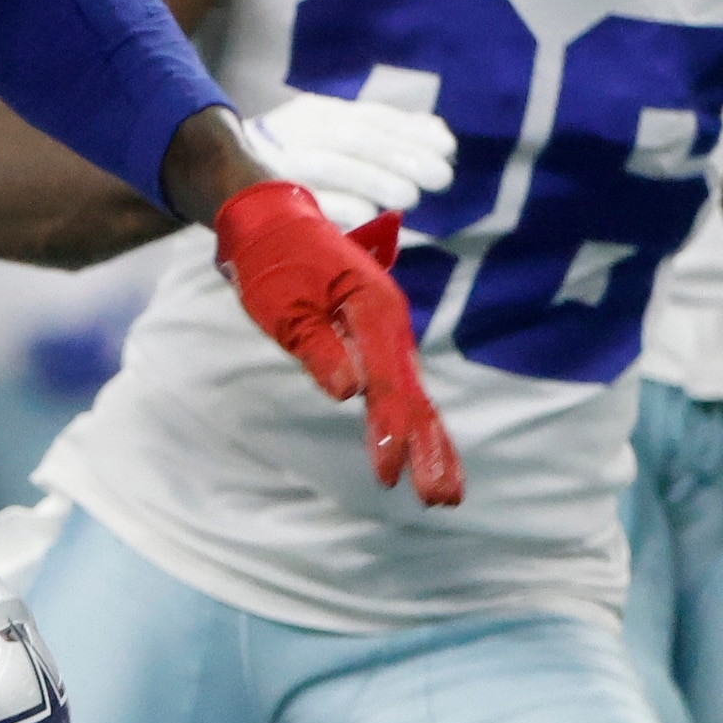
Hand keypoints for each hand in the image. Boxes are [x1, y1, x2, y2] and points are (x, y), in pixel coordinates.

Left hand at [213, 183, 460, 504]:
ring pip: (416, 396)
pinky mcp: (377, 341)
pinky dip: (413, 422)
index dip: (389, 431)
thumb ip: (317, 349)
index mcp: (373, 310)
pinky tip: (425, 455)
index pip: (387, 383)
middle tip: (442, 500)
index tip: (388, 475)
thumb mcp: (284, 306)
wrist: (276, 222)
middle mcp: (391, 323)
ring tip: (446, 495)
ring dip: (431, 444)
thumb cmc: (275, 261)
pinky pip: (401, 388)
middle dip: (430, 450)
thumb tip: (350, 392)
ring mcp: (388, 333)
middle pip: (416, 396)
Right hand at [244, 90, 456, 222]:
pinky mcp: (264, 191)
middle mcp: (297, 129)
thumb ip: (379, 134)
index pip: (371, 118)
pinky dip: (340, 204)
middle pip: (356, 139)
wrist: (209, 178)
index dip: (411, 132)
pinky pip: (307, 196)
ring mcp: (278, 159)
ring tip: (411, 196)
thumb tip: (439, 133)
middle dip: (402, 157)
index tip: (448, 147)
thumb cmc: (290, 163)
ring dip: (377, 179)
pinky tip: (370, 212)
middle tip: (442, 177)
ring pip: (334, 163)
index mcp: (316, 113)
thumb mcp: (330, 136)